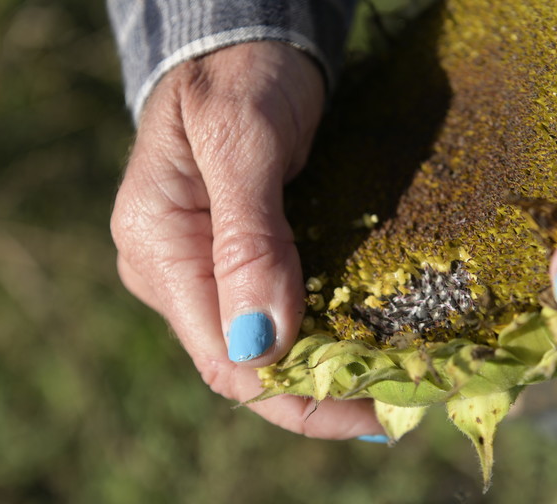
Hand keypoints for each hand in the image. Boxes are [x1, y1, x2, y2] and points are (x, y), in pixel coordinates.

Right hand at [111, 42, 381, 437]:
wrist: (244, 41)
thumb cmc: (239, 74)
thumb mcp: (243, 141)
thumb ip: (248, 240)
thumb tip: (261, 344)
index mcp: (158, 251)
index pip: (225, 362)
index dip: (297, 398)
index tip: (372, 408)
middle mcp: (173, 273)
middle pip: (247, 365)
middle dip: (319, 392)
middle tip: (398, 402)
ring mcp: (205, 269)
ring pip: (266, 346)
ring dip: (327, 370)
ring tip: (394, 381)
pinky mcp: (237, 258)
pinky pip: (280, 313)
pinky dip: (324, 333)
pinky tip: (369, 341)